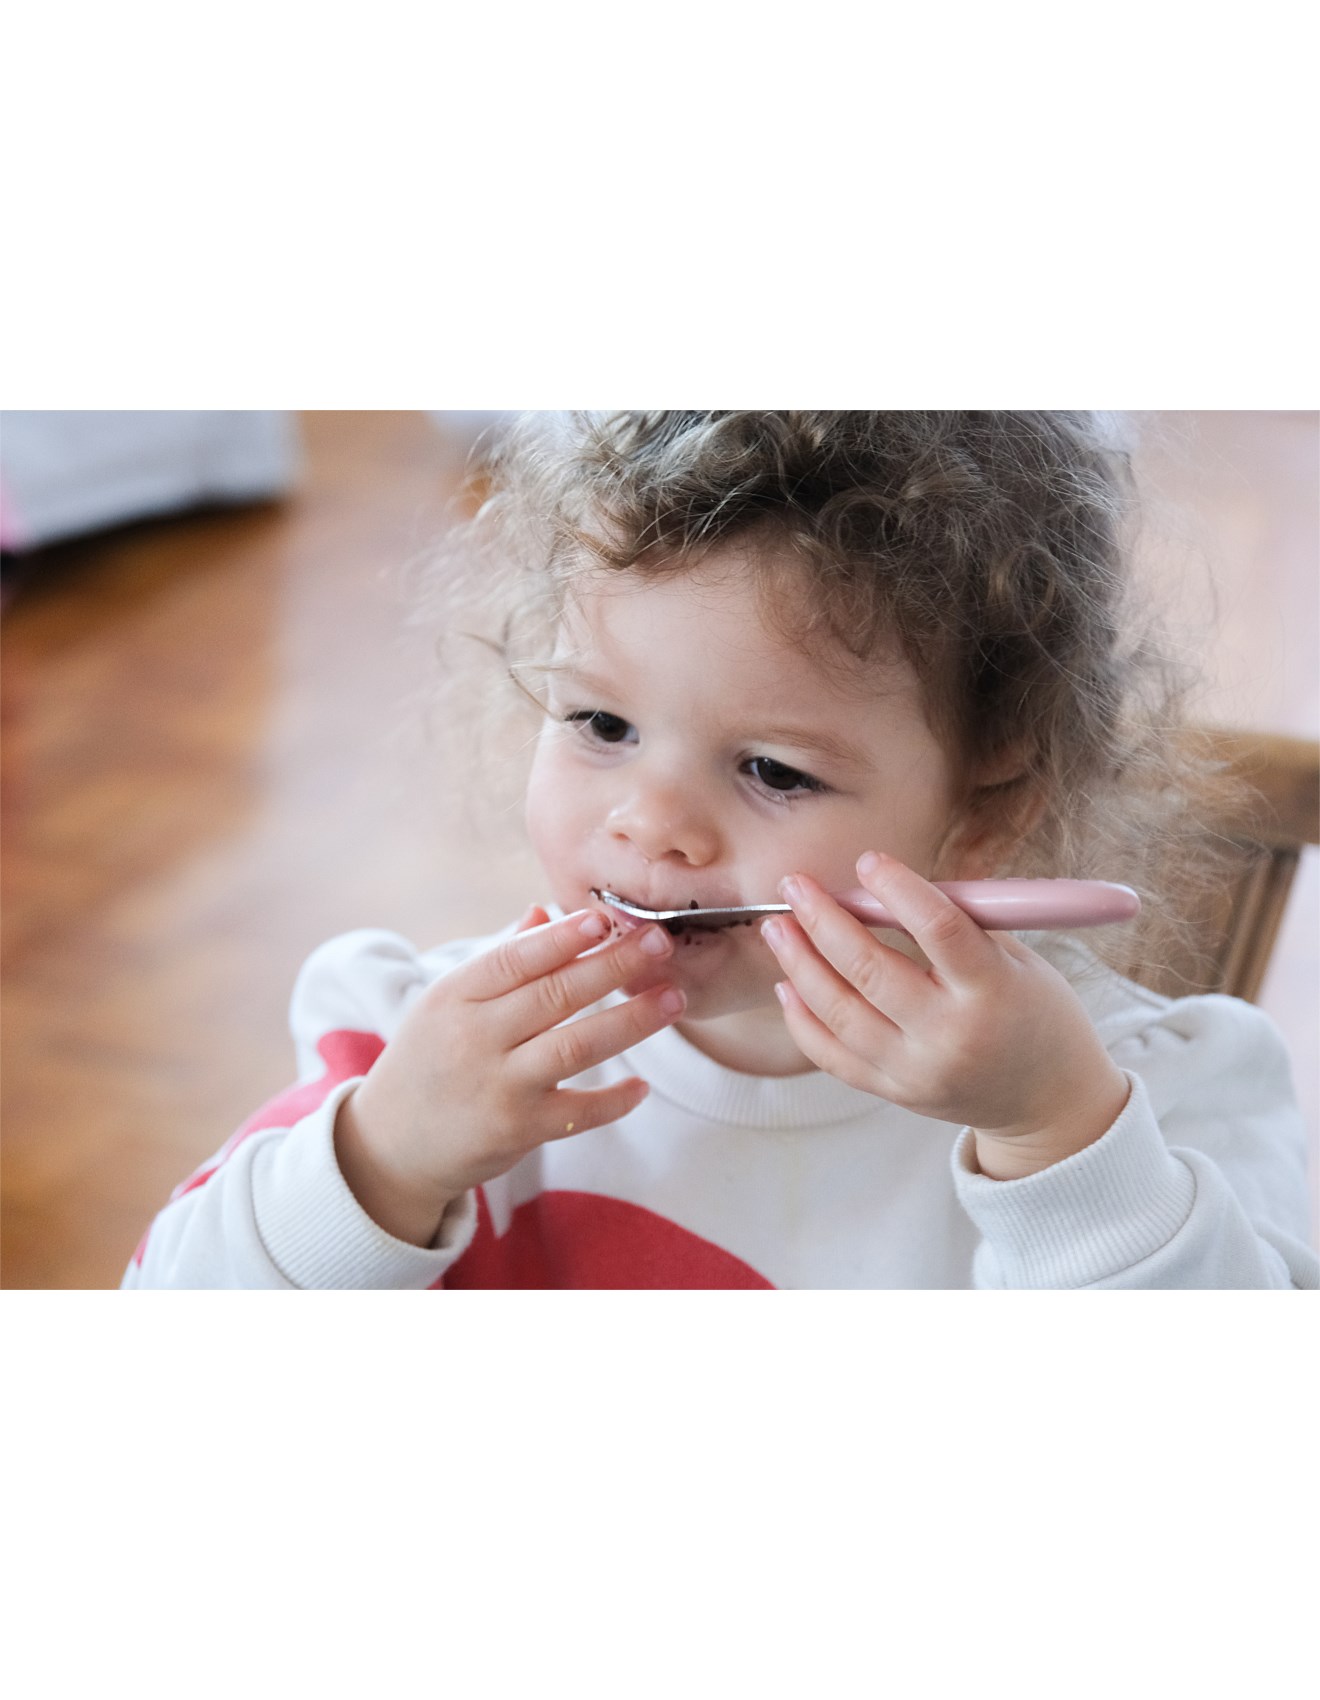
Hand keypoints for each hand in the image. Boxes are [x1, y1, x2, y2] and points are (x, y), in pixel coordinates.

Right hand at [334, 904, 684, 1244]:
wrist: (391, 1145)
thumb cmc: (428, 1061)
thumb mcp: (446, 1005)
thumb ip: (501, 961)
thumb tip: (545, 911)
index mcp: (455, 997)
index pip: (515, 958)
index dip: (562, 938)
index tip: (605, 917)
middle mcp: (475, 1038)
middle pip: (555, 995)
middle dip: (613, 966)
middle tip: (660, 944)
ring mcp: (498, 1086)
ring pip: (576, 1046)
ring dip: (632, 1021)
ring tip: (673, 999)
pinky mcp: (518, 1130)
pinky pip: (579, 1111)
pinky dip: (614, 1099)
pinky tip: (642, 1086)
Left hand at [761, 853, 1130, 1179]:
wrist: (1050, 1101)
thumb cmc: (1037, 1016)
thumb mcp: (1021, 961)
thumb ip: (961, 924)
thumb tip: (889, 885)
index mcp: (993, 990)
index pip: (939, 929)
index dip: (898, 890)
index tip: (868, 861)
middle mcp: (951, 1034)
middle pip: (871, 970)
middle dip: (823, 921)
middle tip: (795, 887)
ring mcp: (918, 1070)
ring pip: (840, 1013)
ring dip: (800, 965)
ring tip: (778, 928)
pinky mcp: (895, 1093)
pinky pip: (833, 1056)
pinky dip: (802, 1020)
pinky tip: (786, 985)